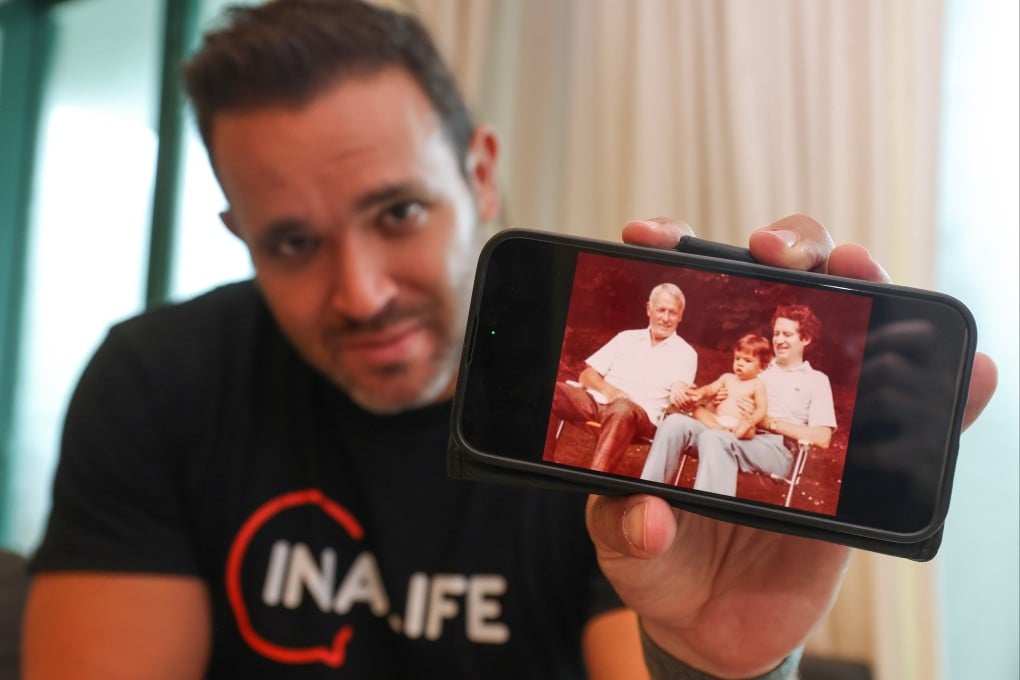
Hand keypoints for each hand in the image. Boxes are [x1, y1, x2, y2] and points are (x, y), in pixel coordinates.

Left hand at [588, 215, 997, 677]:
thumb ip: (626, 528)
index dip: (676, 252)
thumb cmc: (664, 563)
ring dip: (869, 290)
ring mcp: (814, 418)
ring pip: (855, 332)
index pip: (689, 300)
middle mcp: (755, 386)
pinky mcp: (863, 468)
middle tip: (769, 253)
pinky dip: (950, 396)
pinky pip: (918, 423)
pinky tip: (970, 373)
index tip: (650, 238)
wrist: (713, 623)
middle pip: (782, 289)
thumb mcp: (627, 544)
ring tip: (865, 276)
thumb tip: (649, 517)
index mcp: (690, 389)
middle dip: (786, 249)